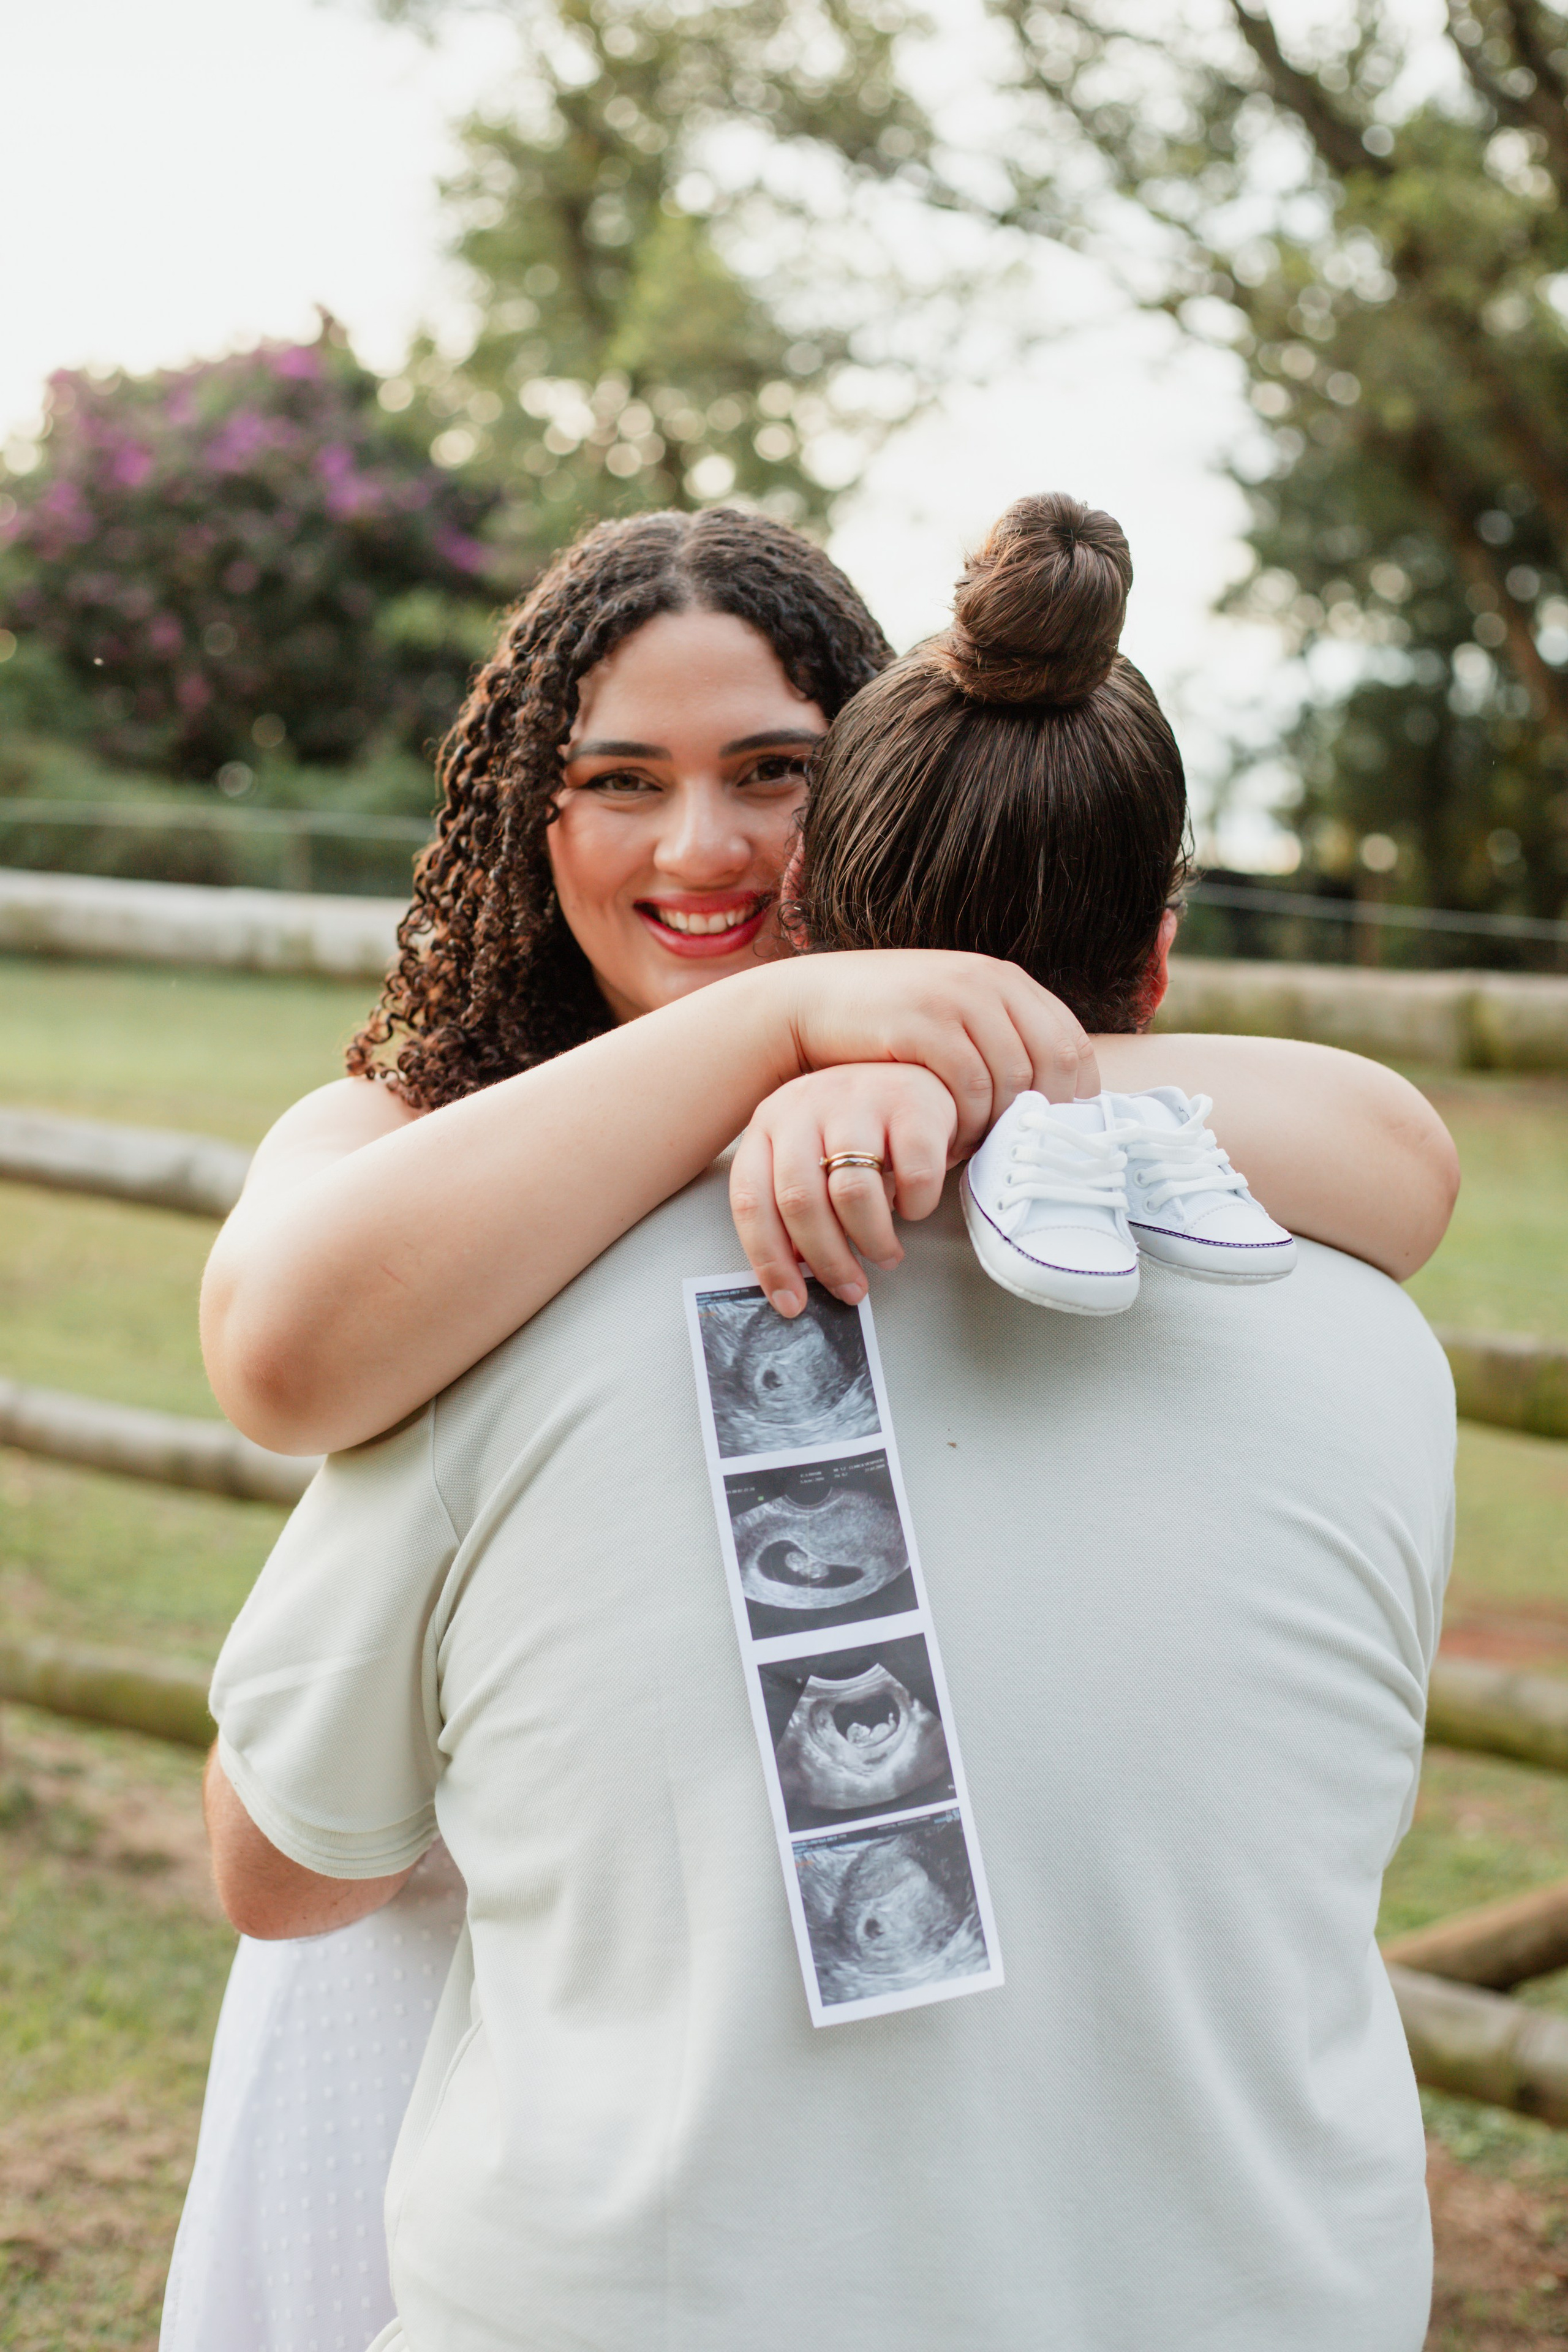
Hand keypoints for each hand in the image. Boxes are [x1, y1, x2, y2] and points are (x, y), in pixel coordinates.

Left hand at [730, 1064, 959, 1315]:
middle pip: (800, 1202)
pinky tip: (912, 1208)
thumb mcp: (811, 1151)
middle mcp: (805, 1106)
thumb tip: (796, 1273)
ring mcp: (858, 1100)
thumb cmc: (858, 1123)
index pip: (751, 1200)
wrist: (915, 1062)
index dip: (768, 1261)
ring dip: (872, 1241)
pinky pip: (912, 1175)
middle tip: (850, 1289)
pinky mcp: (911, 1103)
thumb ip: (796, 1201)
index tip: (791, 1303)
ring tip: (885, 1255)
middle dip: (827, 1260)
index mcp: (769, 1124)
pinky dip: (915, 1206)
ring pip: (853, 1194)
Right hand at [774, 950, 1097, 1156]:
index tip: (1049, 1135)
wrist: (810, 1004)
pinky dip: (966, 1123)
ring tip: (974, 1149)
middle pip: (1054, 1062)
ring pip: (1012, 1079)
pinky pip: (969, 1085)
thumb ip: (999, 1039)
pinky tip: (947, 1142)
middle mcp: (989, 982)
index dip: (1073, 1097)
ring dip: (998, 1126)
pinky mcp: (923, 1023)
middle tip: (1014, 1150)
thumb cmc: (886, 1023)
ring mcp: (957, 999)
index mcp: (1006, 981)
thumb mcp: (954, 1015)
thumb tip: (1049, 1096)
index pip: (1072, 1044)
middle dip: (1041, 1116)